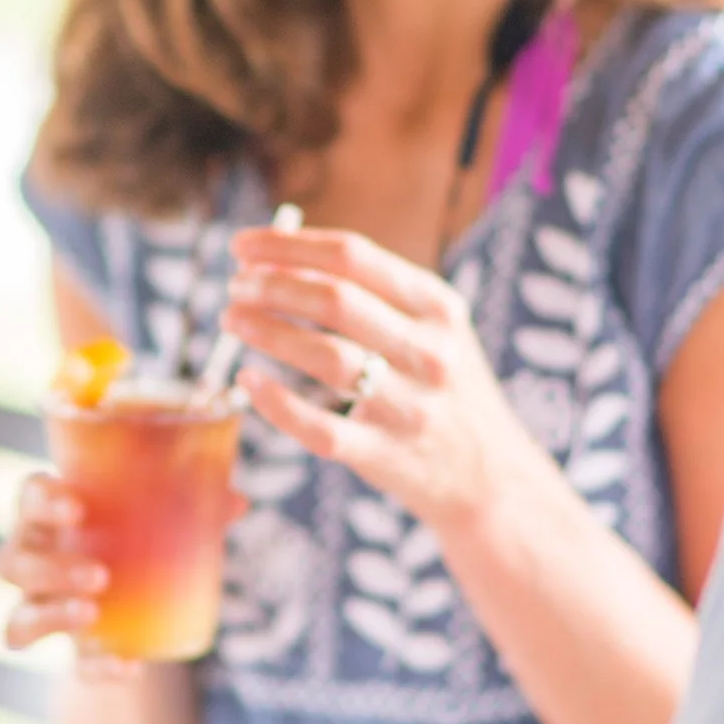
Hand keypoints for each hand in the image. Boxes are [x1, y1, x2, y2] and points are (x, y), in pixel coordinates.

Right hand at [0, 472, 245, 679]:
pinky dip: (98, 670)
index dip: (41, 502)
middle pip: (12, 563)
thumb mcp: (167, 510)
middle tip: (100, 575)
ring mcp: (46, 610)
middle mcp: (34, 562)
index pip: (27, 498)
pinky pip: (73, 668)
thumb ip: (196, 503)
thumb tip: (236, 502)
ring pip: (18, 622)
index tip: (77, 509)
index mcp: (49, 515)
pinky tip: (129, 667)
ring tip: (94, 613)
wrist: (144, 588)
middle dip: (50, 570)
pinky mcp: (75, 649)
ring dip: (53, 618)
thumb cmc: (142, 528)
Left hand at [223, 226, 538, 536]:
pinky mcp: (386, 457)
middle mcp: (429, 352)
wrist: (492, 478)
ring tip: (232, 320)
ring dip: (267, 332)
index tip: (242, 246)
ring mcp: (410, 408)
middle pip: (336, 301)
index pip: (353, 256)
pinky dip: (276, 402)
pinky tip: (248, 380)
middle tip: (233, 286)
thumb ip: (373, 292)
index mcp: (438, 307)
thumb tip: (279, 257)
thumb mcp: (435, 329)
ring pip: (326, 358)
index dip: (288, 246)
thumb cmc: (444, 389)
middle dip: (271, 285)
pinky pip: (320, 427)